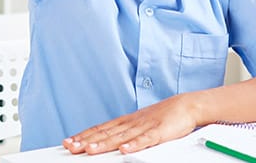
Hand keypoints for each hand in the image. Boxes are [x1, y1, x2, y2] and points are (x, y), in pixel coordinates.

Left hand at [62, 93, 198, 154]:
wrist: (186, 105)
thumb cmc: (162, 116)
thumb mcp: (139, 123)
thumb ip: (123, 132)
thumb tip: (107, 142)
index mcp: (126, 121)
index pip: (101, 129)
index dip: (84, 135)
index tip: (69, 141)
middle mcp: (132, 123)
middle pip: (106, 133)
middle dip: (87, 141)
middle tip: (71, 147)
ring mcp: (145, 126)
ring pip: (122, 136)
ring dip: (105, 144)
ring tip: (89, 150)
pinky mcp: (159, 131)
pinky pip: (146, 139)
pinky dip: (134, 144)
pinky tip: (124, 150)